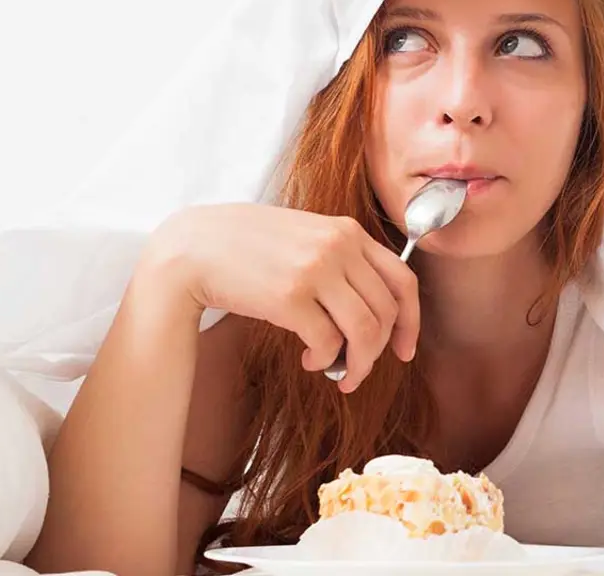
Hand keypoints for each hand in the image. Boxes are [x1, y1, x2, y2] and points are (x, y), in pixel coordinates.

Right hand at [144, 204, 418, 392]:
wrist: (193, 248)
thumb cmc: (247, 246)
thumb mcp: (305, 235)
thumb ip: (341, 259)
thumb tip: (375, 310)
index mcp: (347, 231)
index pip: (403, 279)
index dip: (411, 321)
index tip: (404, 349)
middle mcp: (339, 246)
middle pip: (386, 313)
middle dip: (378, 352)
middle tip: (357, 370)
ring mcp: (316, 270)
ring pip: (365, 332)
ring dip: (357, 364)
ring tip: (338, 373)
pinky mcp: (290, 297)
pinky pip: (328, 342)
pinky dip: (325, 359)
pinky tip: (310, 359)